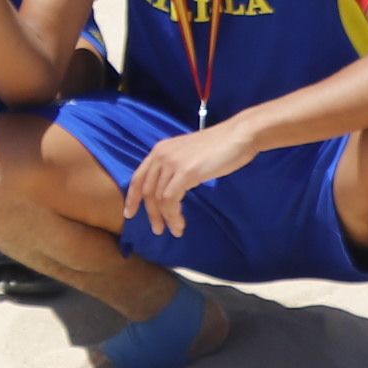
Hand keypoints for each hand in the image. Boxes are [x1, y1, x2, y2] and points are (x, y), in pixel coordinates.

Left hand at [120, 117, 254, 237]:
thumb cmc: (219, 147)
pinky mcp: (185, 172)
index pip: (139, 177)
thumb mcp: (188, 156)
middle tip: (158, 230)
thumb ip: (176, 168)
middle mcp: (161, 155)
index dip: (132, 197)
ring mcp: (172, 163)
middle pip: (147, 191)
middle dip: (151, 213)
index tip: (129, 214)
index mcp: (160, 150)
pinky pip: (171, 200)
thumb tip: (170, 190)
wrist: (238, 136)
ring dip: (166, 218)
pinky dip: (173, 215)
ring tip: (175, 230)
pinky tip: (180, 224)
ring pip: (159, 198)